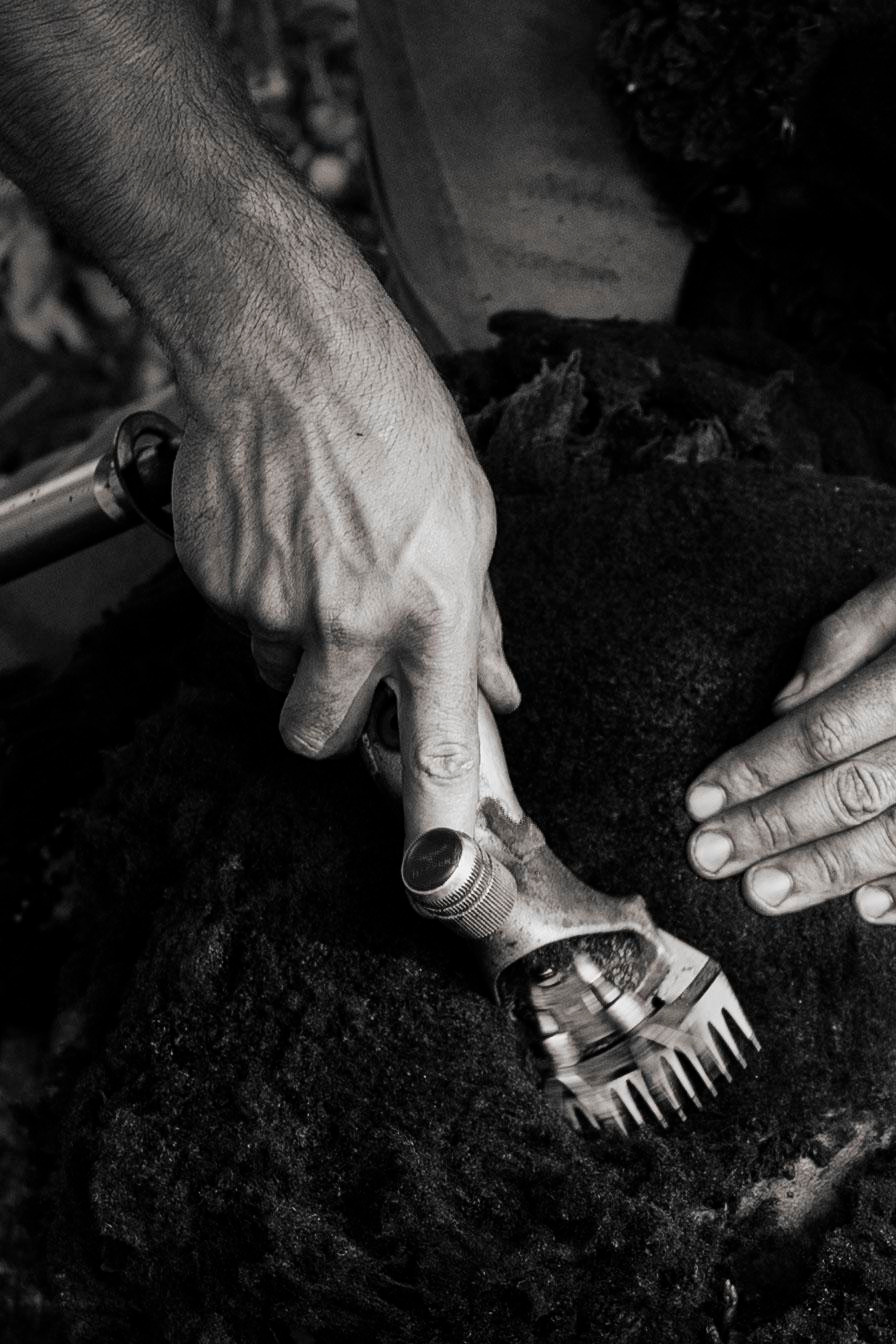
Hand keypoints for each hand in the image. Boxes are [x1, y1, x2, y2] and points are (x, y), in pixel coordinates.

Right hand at [171, 191, 517, 844]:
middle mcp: (346, 618)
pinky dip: (256, 594)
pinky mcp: (212, 579)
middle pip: (318, 738)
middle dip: (332, 717)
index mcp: (428, 604)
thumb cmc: (390, 413)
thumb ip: (477, 618)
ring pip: (272, 675)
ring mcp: (269, 603)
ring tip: (314, 563)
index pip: (435, 742)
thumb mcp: (467, 515)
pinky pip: (233, 620)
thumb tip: (495, 686)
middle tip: (347, 661)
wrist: (284, 343)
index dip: (438, 818)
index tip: (438, 870)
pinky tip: (278, 533)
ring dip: (294, 647)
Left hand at [685, 572, 895, 924]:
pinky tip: (867, 908)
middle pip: (854, 790)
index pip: (826, 730)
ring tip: (766, 892)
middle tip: (711, 857)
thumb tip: (785, 704)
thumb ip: (847, 638)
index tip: (704, 798)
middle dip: (776, 827)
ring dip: (828, 869)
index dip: (760, 768)